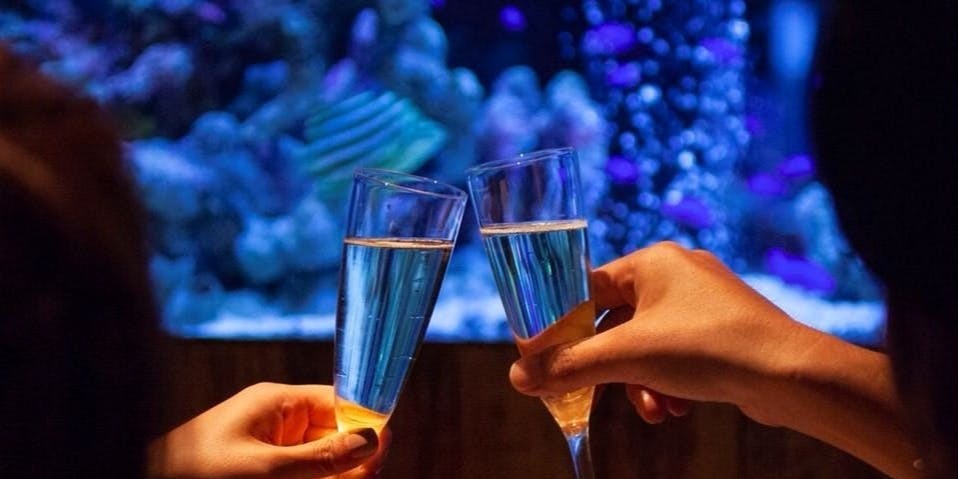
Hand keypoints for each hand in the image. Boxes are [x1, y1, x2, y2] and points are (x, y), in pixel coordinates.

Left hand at [149, 383, 389, 478]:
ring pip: (319, 462)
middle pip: (335, 436)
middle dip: (350, 462)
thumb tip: (374, 439)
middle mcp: (277, 421)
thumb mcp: (266, 470)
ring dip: (332, 476)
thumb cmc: (197, 474)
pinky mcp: (259, 469)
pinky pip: (298, 473)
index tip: (379, 459)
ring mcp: (267, 448)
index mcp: (278, 403)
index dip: (365, 428)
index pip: (341, 403)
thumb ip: (322, 458)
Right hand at [509, 241, 818, 425]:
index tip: (543, 356)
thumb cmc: (709, 348)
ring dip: (637, 381)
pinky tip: (674, 407)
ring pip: (643, 344)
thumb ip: (569, 367)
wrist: (791, 375)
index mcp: (652, 262)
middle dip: (605, 365)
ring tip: (651, 409)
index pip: (586, 287)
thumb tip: (518, 377)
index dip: (561, 324)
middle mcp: (676, 274)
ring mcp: (701, 302)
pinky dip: (665, 381)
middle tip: (585, 392)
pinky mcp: (720, 330)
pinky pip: (674, 354)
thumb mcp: (628, 358)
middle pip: (613, 321)